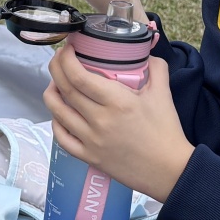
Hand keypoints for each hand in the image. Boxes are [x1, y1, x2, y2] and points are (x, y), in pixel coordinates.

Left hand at [44, 51, 192, 203]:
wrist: (168, 170)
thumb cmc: (166, 131)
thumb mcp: (163, 93)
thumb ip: (155, 67)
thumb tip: (144, 52)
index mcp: (117, 102)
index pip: (79, 76)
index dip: (66, 59)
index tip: (67, 49)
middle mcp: (100, 120)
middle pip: (64, 89)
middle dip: (56, 68)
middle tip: (59, 59)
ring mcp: (91, 141)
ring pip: (57, 112)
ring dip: (51, 92)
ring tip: (56, 83)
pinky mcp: (88, 157)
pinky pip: (61, 137)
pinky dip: (55, 121)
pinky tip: (59, 113)